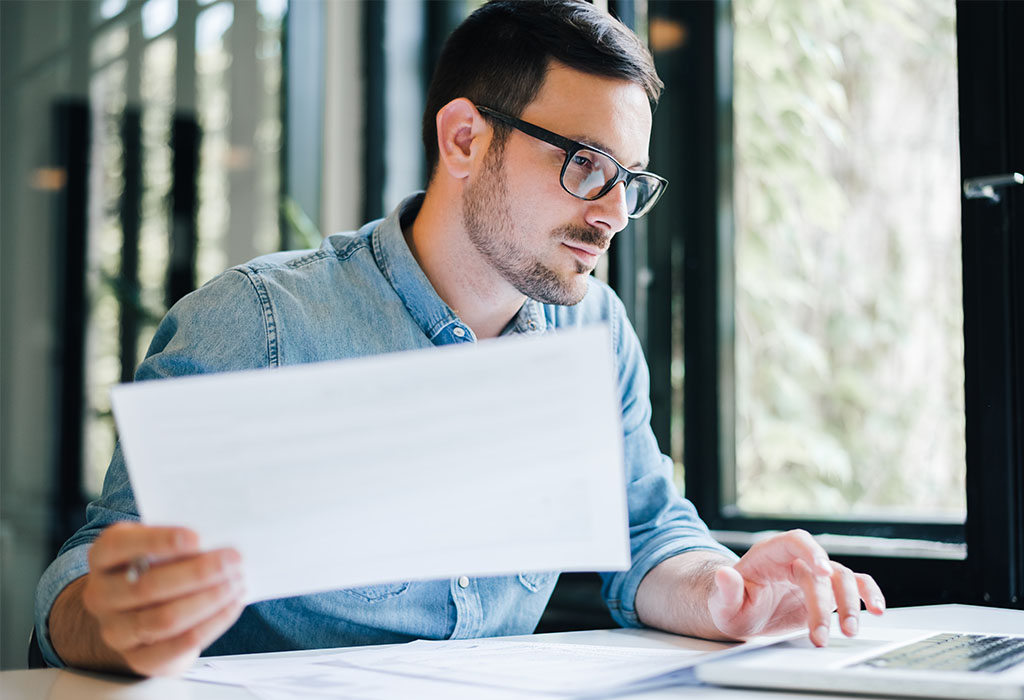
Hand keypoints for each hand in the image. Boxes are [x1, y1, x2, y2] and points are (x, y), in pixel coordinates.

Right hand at [80, 522, 244, 675]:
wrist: (140, 612)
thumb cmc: (156, 566)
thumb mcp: (158, 545)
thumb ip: (178, 541)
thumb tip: (217, 539)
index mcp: (102, 557)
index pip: (119, 546)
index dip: (158, 541)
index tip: (197, 538)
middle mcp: (101, 595)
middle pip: (148, 586)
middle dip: (198, 572)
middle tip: (234, 560)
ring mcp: (116, 631)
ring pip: (164, 619)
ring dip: (208, 599)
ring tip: (237, 582)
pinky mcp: (139, 658)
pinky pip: (177, 646)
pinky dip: (211, 624)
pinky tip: (231, 605)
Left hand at [707, 529, 884, 646]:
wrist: (743, 614)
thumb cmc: (732, 605)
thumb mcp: (723, 603)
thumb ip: (726, 590)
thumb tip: (724, 574)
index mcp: (770, 554)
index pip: (796, 541)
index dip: (812, 552)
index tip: (822, 571)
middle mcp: (796, 560)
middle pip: (821, 571)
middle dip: (825, 603)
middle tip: (821, 635)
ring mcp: (814, 576)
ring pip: (843, 579)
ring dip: (850, 604)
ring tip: (848, 631)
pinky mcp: (827, 592)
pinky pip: (855, 586)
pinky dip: (869, 595)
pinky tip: (877, 609)